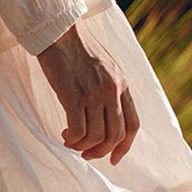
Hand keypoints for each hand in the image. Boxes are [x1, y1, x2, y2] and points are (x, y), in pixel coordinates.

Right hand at [36, 22, 139, 165]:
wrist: (59, 33)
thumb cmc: (77, 50)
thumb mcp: (105, 68)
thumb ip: (111, 89)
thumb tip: (107, 117)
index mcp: (123, 85)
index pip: (133, 125)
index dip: (124, 147)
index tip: (113, 158)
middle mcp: (112, 91)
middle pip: (115, 135)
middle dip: (100, 151)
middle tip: (86, 153)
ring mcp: (94, 93)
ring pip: (97, 136)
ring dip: (83, 146)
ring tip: (70, 142)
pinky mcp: (74, 95)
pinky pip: (78, 130)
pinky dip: (72, 139)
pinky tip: (64, 135)